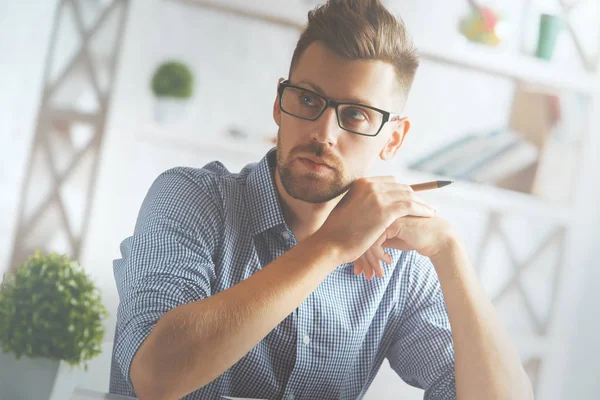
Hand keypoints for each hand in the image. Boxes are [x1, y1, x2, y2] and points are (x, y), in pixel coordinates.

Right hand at [315, 176, 437, 264]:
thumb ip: (361, 204)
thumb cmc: (336, 232)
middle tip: (428, 204)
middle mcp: (370, 185)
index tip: (414, 198)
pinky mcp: (384, 210)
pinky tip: (429, 215)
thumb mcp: (348, 210)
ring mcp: (377, 196)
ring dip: (422, 203)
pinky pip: (410, 206)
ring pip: (408, 195)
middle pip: (401, 187)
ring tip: (432, 210)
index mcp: (361, 183)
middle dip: (416, 196)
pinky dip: (422, 209)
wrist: (330, 243)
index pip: (390, 182)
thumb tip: (371, 209)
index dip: (404, 190)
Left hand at [354, 215, 455, 278]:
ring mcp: (386, 215)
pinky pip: (376, 242)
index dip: (358, 252)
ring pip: (366, 239)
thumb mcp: (393, 240)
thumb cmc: (416, 239)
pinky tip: (389, 261)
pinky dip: (379, 255)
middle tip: (362, 273)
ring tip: (376, 273)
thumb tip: (361, 251)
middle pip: (360, 236)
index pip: (360, 232)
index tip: (359, 269)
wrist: (439, 238)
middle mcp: (380, 212)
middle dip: (360, 259)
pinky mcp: (393, 223)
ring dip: (371, 261)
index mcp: (378, 214)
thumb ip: (379, 240)